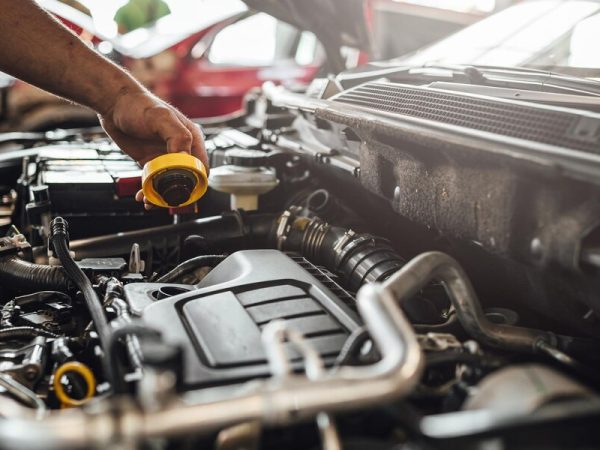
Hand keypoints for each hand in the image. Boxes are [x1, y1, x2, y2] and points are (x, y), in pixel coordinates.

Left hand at [98, 88, 207, 208]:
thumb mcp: (161, 118)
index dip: (196, 182)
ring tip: (150, 201)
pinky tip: (142, 196)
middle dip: (178, 194)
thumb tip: (185, 158)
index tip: (184, 192)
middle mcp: (182, 149)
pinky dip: (150, 191)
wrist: (113, 104)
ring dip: (162, 196)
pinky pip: (155, 181)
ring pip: (170, 184)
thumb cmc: (138, 105)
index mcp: (191, 138)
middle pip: (187, 179)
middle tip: (165, 201)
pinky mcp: (151, 161)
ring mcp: (166, 156)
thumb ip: (177, 136)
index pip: (201, 167)